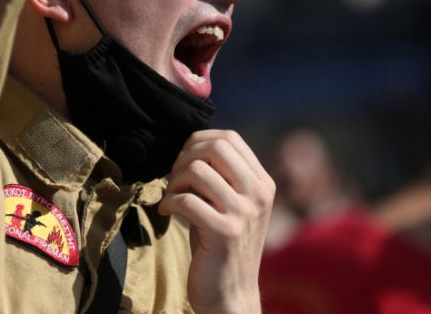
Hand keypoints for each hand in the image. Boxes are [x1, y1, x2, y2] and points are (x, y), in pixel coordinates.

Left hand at [158, 130, 274, 313]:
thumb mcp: (229, 203)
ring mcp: (244, 213)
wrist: (230, 292)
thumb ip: (221, 174)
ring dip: (174, 181)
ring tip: (171, 197)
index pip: (230, 138)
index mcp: (263, 183)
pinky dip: (168, 202)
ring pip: (197, 170)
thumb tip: (191, 144)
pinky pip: (186, 200)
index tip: (184, 160)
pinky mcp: (225, 232)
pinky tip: (167, 212)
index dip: (198, 141)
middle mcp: (259, 195)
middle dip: (184, 157)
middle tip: (174, 179)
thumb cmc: (220, 243)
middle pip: (215, 148)